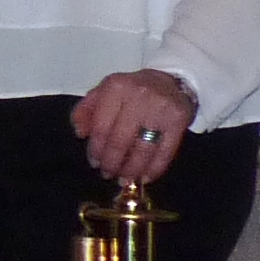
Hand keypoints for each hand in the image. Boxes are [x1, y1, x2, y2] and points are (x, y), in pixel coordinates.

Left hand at [75, 66, 197, 186]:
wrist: (169, 81)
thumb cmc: (130, 90)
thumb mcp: (103, 91)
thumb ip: (85, 110)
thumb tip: (80, 134)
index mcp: (116, 87)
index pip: (102, 126)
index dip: (96, 149)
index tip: (94, 163)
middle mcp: (140, 96)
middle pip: (121, 139)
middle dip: (112, 162)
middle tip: (108, 174)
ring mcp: (162, 109)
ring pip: (143, 148)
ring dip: (132, 169)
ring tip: (124, 179)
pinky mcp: (179, 120)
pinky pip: (166, 151)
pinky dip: (155, 168)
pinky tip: (145, 178)